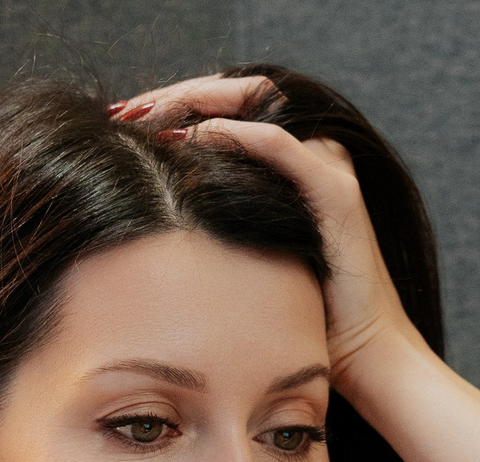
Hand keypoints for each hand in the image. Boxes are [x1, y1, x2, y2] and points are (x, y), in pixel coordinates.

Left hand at [113, 74, 422, 390]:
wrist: (357, 350)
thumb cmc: (299, 310)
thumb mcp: (242, 246)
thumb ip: (213, 209)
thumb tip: (151, 189)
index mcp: (292, 159)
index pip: (228, 104)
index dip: (174, 100)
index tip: (122, 117)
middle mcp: (313, 150)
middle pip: (236, 93)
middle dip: (174, 95)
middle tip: (124, 111)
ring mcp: (328, 166)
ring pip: (255, 104)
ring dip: (196, 103)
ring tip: (148, 117)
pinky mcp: (334, 194)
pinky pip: (278, 146)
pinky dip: (235, 135)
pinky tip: (194, 137)